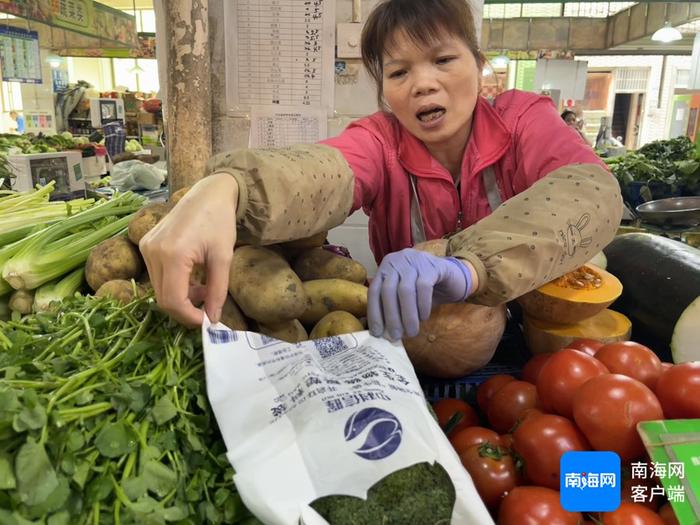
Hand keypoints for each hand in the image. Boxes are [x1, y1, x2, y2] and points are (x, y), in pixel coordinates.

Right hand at [140, 173, 237, 326]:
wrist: (208, 194)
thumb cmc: (219, 222)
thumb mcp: (223, 258)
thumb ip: (217, 291)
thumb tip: (213, 319)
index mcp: (173, 254)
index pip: (173, 300)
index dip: (188, 317)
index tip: (206, 321)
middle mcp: (153, 251)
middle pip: (162, 298)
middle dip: (185, 309)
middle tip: (207, 307)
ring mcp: (146, 247)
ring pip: (158, 288)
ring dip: (180, 296)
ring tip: (203, 288)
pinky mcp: (145, 244)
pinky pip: (156, 275)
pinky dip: (173, 284)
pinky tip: (192, 277)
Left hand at [367, 248, 473, 340]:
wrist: (454, 277)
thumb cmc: (425, 290)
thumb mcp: (405, 296)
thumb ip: (393, 307)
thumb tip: (383, 332)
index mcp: (387, 268)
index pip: (374, 290)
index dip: (374, 313)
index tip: (377, 333)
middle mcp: (398, 260)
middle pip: (388, 290)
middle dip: (391, 316)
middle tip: (395, 336)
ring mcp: (415, 260)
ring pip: (405, 290)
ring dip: (407, 315)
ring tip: (412, 332)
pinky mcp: (433, 265)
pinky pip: (424, 287)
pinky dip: (422, 305)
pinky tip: (424, 317)